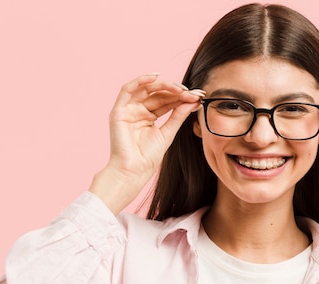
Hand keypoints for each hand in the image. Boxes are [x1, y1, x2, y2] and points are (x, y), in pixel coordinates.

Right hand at [90, 74, 204, 213]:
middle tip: (193, 92)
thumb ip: (178, 115)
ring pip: (145, 89)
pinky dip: (140, 81)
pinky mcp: (118, 111)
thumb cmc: (148, 158)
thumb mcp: (168, 133)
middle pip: (158, 94)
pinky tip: (156, 77)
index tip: (199, 95)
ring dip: (163, 85)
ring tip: (180, 88)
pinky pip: (127, 89)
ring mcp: (128, 110)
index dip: (182, 97)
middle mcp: (138, 111)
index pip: (167, 101)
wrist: (134, 171)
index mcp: (148, 116)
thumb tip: (193, 100)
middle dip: (176, 91)